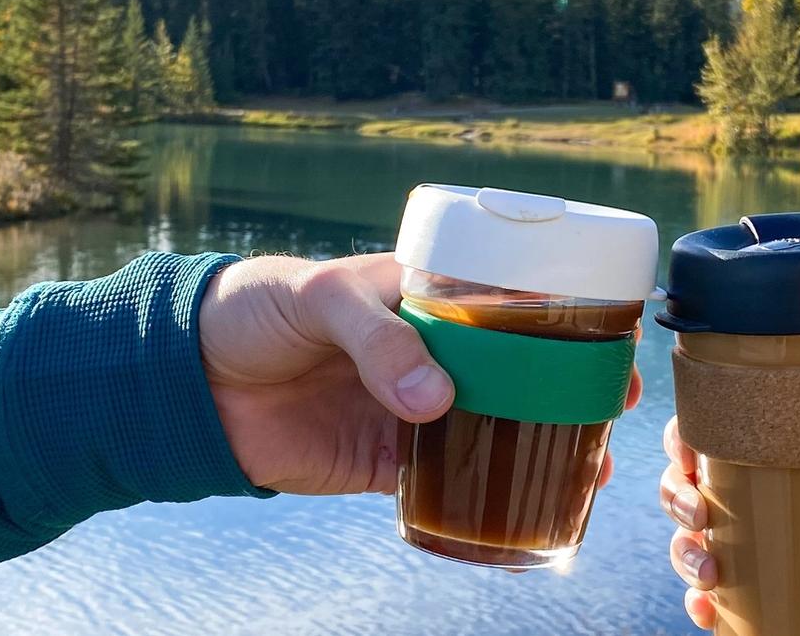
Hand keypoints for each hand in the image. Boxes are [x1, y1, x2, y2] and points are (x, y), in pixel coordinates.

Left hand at [197, 253, 640, 496]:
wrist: (187, 379)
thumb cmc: (253, 308)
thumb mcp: (320, 298)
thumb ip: (379, 340)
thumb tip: (436, 402)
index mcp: (424, 295)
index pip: (508, 301)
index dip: (564, 320)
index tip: (609, 337)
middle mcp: (430, 351)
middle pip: (518, 371)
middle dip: (571, 390)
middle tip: (613, 407)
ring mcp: (411, 407)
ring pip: (494, 428)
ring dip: (543, 446)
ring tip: (590, 466)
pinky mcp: (382, 460)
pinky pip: (445, 479)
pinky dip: (484, 493)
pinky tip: (528, 503)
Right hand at [658, 418, 799, 635]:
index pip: (737, 427)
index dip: (695, 434)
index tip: (689, 451)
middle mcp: (785, 491)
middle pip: (701, 484)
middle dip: (679, 496)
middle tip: (696, 514)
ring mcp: (785, 543)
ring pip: (707, 541)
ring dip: (687, 553)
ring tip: (706, 569)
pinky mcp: (794, 590)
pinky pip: (736, 598)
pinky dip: (710, 607)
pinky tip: (709, 613)